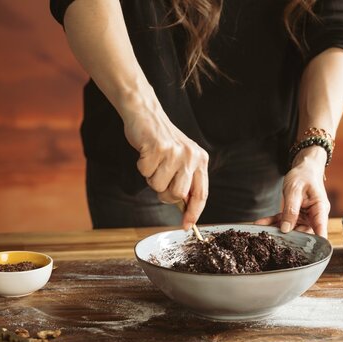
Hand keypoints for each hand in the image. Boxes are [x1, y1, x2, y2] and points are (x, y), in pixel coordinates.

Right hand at [118, 89, 208, 229]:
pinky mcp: (158, 148)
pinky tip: (146, 152)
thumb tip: (185, 209)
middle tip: (159, 177)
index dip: (194, 212)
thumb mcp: (181, 159)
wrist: (146, 114)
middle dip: (164, 193)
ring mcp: (175, 152)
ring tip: (154, 161)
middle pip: (177, 195)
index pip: (201, 194)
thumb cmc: (162, 140)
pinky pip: (146, 172)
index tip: (187, 226)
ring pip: (159, 186)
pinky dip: (142, 166)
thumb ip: (186, 181)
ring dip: (151, 177)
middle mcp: (191, 157)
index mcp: (200, 160)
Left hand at [255, 147, 329, 237]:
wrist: (304, 168)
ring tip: (262, 235)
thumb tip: (286, 229)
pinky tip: (261, 224)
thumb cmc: (304, 176)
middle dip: (288, 239)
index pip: (320, 231)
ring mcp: (304, 217)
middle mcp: (313, 216)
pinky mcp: (295, 215)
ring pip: (291, 229)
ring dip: (276, 231)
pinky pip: (283, 221)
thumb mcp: (295, 191)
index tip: (308, 255)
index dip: (316, 244)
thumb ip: (291, 210)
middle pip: (304, 233)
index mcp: (319, 210)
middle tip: (272, 243)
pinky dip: (272, 222)